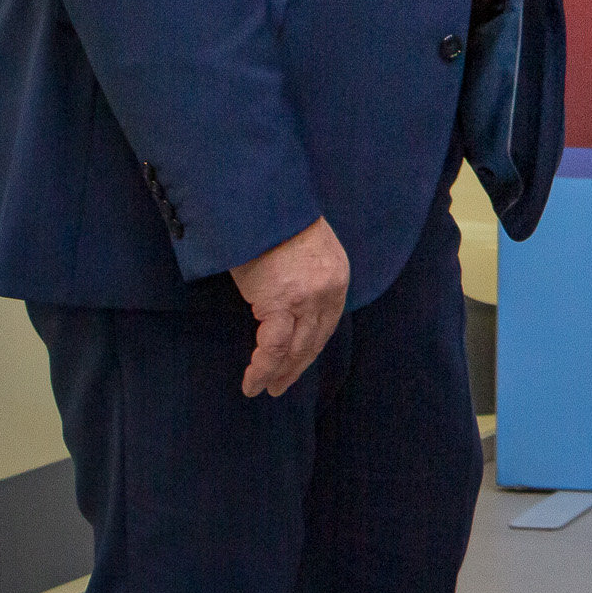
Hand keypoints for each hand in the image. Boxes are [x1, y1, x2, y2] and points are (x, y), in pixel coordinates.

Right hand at [232, 217, 350, 397]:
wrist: (261, 203)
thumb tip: (290, 296)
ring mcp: (307, 299)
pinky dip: (263, 369)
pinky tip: (253, 382)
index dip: (312, 346)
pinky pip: (274, 348)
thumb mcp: (304, 248)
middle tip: (281, 385)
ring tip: (264, 388)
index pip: (327, 322)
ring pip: (296, 349)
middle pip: (315, 340)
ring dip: (279, 373)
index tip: (298, 361)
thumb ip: (305, 274)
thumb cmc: (273, 221)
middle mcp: (329, 290)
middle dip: (298, 366)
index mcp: (337, 275)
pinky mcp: (281, 304)